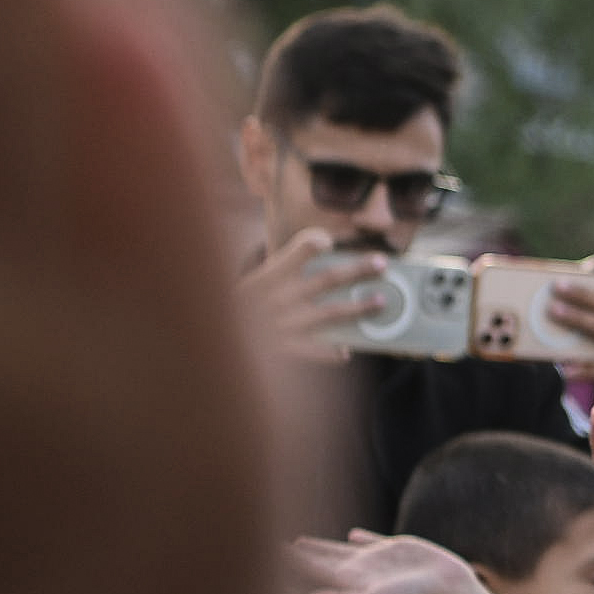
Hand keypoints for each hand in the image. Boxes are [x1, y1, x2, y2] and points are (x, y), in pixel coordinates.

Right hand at [244, 226, 393, 363]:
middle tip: (382, 263)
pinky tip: (345, 351)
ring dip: (358, 307)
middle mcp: (275, 300)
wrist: (211, 343)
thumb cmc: (238, 311)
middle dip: (356, 270)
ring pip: (329, 313)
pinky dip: (329, 352)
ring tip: (380, 301)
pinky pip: (312, 351)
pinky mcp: (280, 352)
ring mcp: (280, 327)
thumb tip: (323, 248)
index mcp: (265, 279)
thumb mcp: (253, 285)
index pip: (291, 255)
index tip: (326, 241)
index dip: (308, 246)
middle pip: (324, 280)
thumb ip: (284, 269)